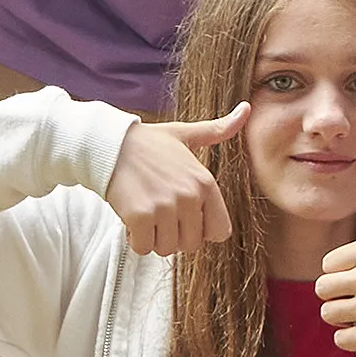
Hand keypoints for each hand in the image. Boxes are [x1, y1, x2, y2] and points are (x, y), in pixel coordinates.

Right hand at [103, 108, 244, 255]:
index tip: (184, 216)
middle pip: (191, 244)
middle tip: (160, 212)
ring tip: (146, 212)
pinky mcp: (140, 216)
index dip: (201, 229)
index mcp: (206, 182)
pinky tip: (131, 218)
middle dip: (174, 235)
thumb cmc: (148, 143)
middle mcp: (190, 196)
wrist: (108, 144)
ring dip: (153, 237)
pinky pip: (144, 248)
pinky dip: (135, 239)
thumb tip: (246, 108)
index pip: (219, 232)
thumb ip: (217, 130)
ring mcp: (165, 207)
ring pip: (167, 248)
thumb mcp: (186, 134)